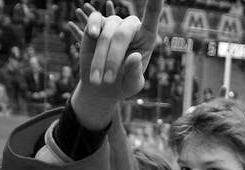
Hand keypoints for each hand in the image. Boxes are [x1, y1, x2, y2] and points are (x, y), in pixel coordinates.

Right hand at [70, 0, 162, 129]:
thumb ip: (134, 72)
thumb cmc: (123, 84)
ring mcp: (114, 24)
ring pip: (106, 31)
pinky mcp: (97, 26)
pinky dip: (90, 24)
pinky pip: (94, 19)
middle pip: (122, 34)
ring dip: (100, 57)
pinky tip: (90, 33)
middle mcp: (130, 27)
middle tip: (108, 81)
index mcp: (146, 37)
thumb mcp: (133, 84)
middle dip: (112, 59)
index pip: (152, 15)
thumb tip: (133, 56)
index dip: (154, 2)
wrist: (102, 87)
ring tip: (97, 79)